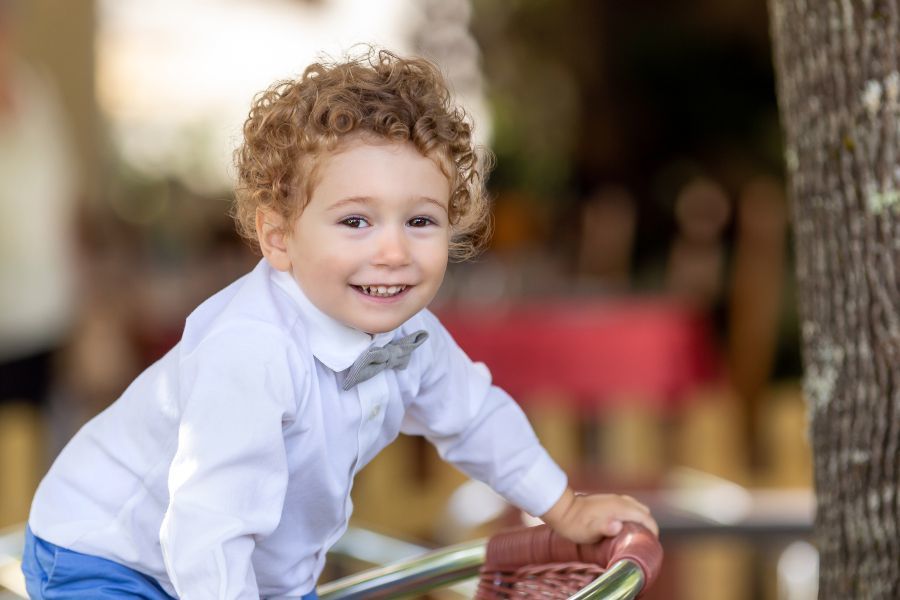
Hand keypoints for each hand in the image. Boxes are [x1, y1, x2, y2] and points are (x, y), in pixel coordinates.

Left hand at [540, 488, 658, 543]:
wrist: (563, 510)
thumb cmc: (576, 525)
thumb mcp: (589, 531)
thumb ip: (605, 528)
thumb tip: (618, 525)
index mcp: (619, 508)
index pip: (645, 517)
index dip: (653, 530)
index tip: (653, 544)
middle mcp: (620, 501)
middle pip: (644, 511)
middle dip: (649, 525)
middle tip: (646, 542)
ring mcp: (614, 499)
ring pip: (637, 506)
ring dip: (642, 519)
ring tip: (638, 535)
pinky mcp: (609, 500)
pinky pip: (629, 505)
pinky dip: (634, 514)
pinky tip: (626, 525)